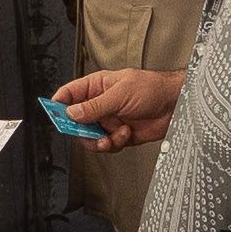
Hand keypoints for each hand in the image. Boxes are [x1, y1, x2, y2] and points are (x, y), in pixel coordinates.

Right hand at [53, 67, 180, 148]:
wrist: (176, 104)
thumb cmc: (152, 88)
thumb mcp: (120, 94)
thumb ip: (95, 106)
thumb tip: (72, 113)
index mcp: (98, 86)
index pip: (70, 94)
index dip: (60, 104)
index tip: (54, 114)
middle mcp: (101, 104)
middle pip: (77, 120)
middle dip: (80, 129)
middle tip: (85, 132)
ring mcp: (110, 120)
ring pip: (91, 136)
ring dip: (98, 140)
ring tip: (108, 138)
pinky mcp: (120, 134)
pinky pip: (108, 144)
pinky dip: (114, 143)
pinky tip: (125, 134)